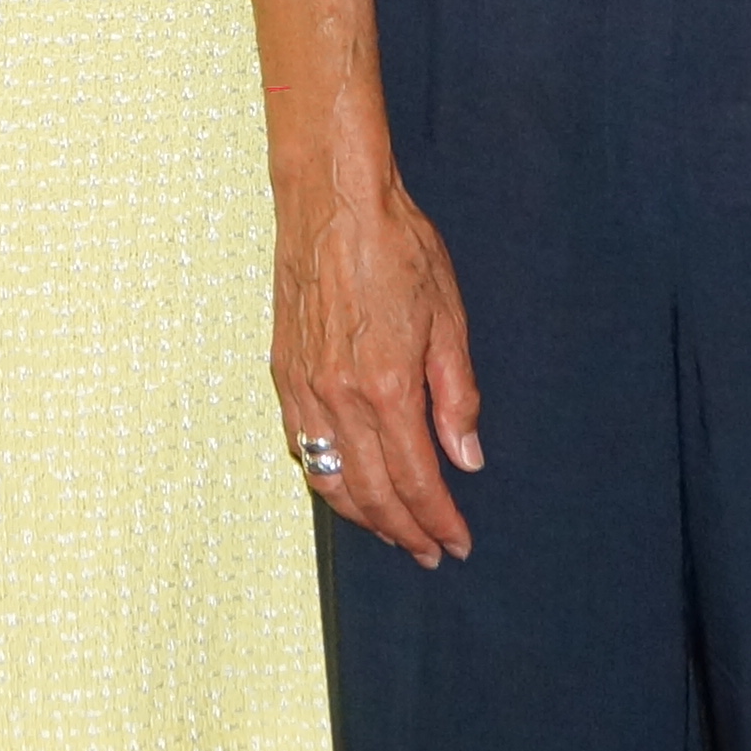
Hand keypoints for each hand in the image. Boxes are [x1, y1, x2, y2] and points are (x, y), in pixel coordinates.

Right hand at [272, 162, 481, 562]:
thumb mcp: (448, 319)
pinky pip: (301, 445)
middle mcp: (339, 398)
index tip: (457, 543)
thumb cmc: (396, 246)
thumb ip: (457, 396)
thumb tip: (467, 458)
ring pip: (329, 477)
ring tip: (392, 530)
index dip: (439, 520)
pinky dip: (325, 476)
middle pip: (370, 493)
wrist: (332, 199)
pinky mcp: (283, 371)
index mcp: (386, 388)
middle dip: (404, 531)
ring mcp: (303, 387)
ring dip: (362, 515)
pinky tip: (344, 482)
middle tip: (429, 551)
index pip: (416, 480)